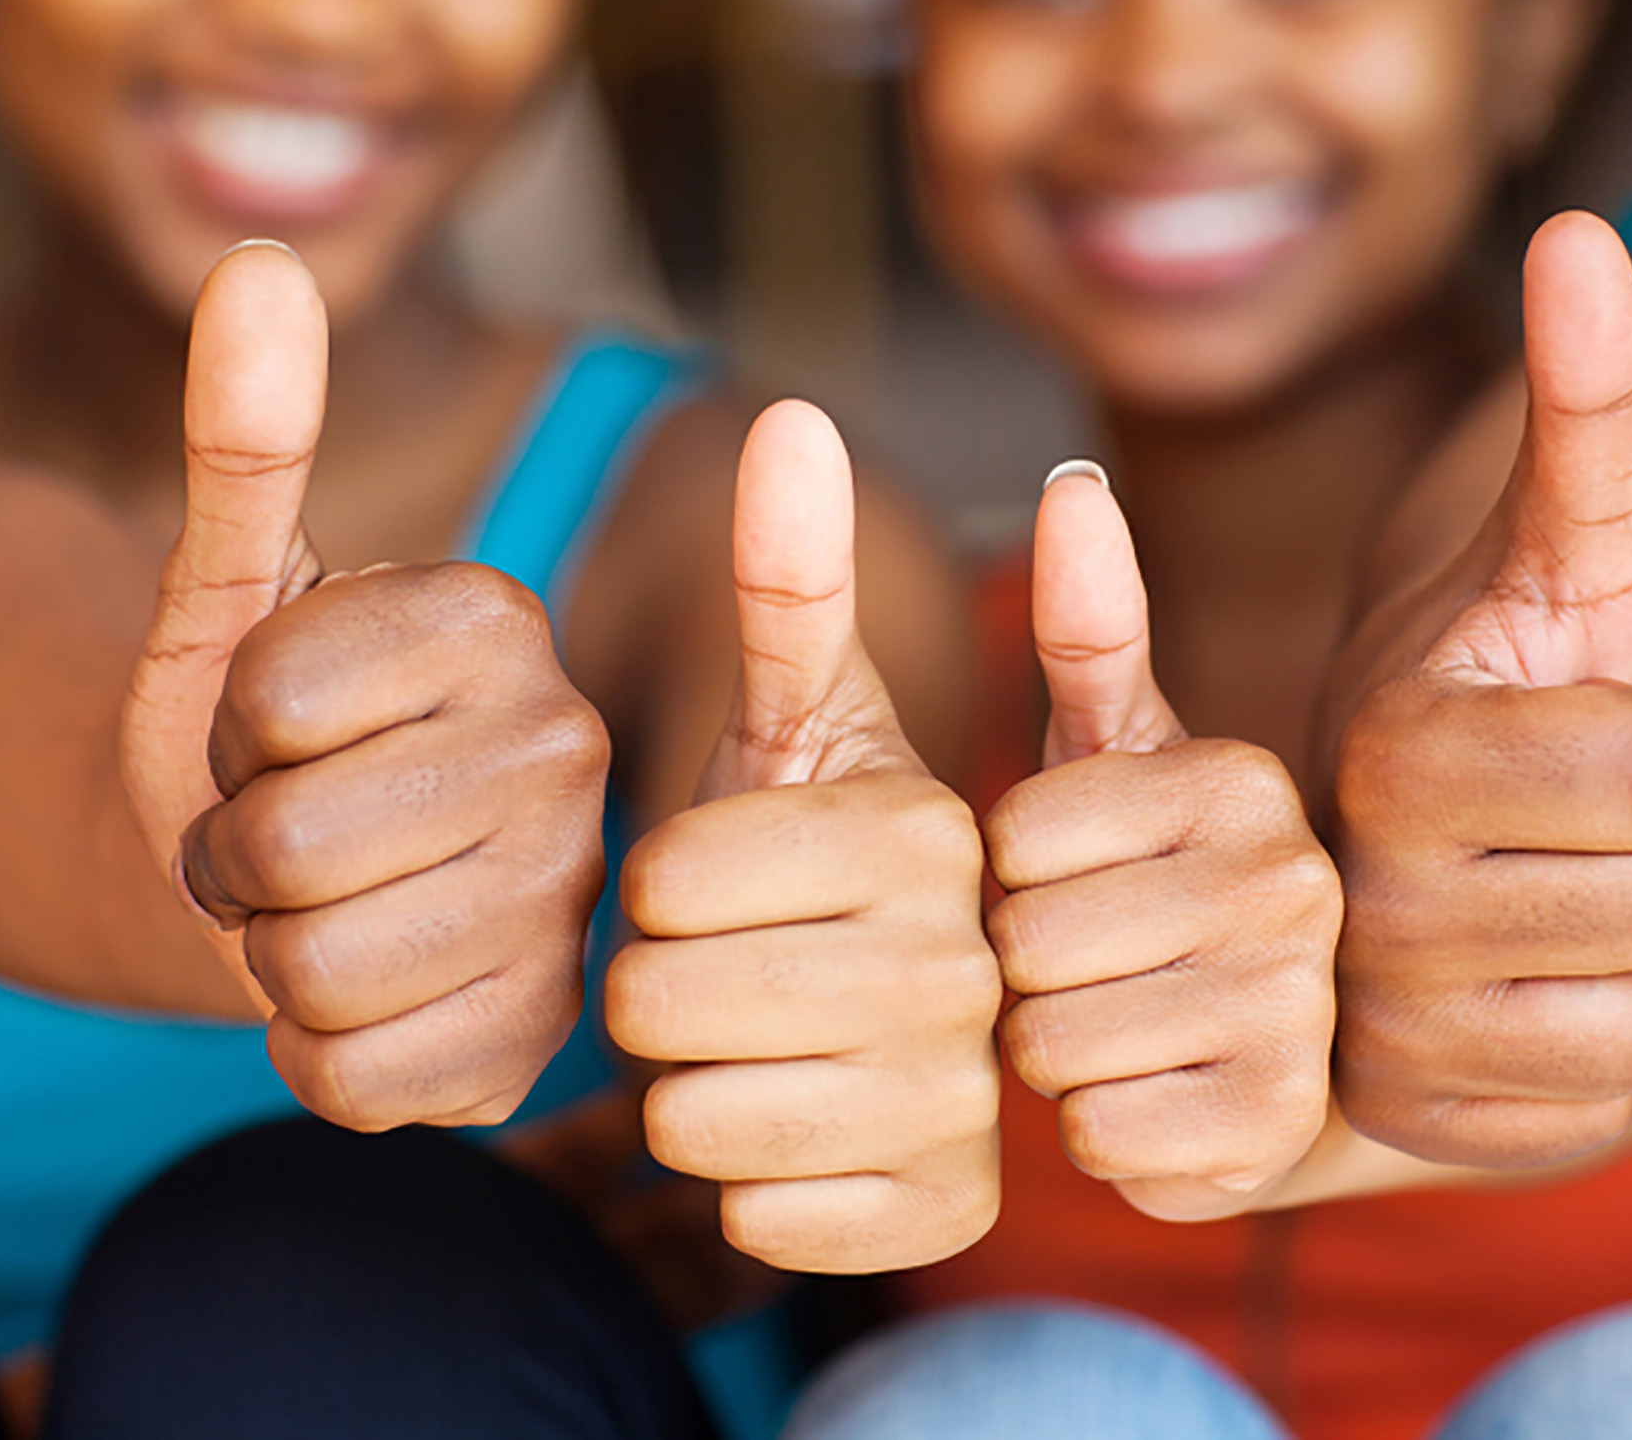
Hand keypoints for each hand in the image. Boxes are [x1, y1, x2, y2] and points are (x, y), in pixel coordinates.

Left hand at [120, 243, 609, 1130]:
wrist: (278, 874)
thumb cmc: (244, 730)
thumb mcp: (226, 584)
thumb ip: (245, 433)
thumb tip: (255, 263)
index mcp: (499, 626)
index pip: (270, 707)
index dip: (221, 729)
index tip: (266, 723)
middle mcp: (568, 752)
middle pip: (286, 851)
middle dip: (228, 852)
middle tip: (272, 831)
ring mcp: (566, 902)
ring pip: (317, 975)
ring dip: (262, 956)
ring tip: (310, 910)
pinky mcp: (540, 1032)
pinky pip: (357, 1076)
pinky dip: (310, 1051)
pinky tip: (349, 995)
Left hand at [606, 401, 999, 1273]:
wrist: (909, 1043)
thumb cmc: (824, 863)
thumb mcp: (811, 724)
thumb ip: (791, 581)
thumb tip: (789, 413)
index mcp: (937, 827)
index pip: (665, 874)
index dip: (655, 885)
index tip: (725, 882)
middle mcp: (976, 964)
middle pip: (663, 999)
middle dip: (660, 990)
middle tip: (732, 970)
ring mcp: (970, 1104)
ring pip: (687, 1115)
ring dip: (689, 1086)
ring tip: (763, 1045)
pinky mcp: (940, 1218)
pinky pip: (742, 1214)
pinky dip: (740, 1182)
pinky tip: (802, 1133)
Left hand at [985, 465, 1339, 1222]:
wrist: (1231, 1048)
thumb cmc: (1136, 881)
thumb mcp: (1105, 750)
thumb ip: (1084, 622)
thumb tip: (1073, 481)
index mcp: (1242, 782)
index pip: (1015, 841)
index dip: (1002, 873)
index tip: (1062, 876)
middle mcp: (1297, 889)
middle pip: (1030, 950)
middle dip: (1017, 967)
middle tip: (1080, 963)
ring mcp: (1299, 1019)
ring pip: (1055, 1048)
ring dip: (1047, 1051)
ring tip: (1110, 1024)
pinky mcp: (1277, 1138)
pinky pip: (1097, 1140)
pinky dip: (1091, 1131)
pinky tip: (1142, 1097)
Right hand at [1320, 212, 1631, 1168]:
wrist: (1442, 874)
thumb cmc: (1520, 693)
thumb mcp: (1572, 556)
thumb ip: (1582, 404)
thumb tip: (1582, 231)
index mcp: (1385, 744)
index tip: (1566, 740)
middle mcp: (1350, 888)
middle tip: (1566, 836)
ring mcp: (1371, 1019)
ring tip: (1554, 914)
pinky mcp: (1405, 1121)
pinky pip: (1612, 1104)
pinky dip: (1608, 1054)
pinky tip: (1542, 1006)